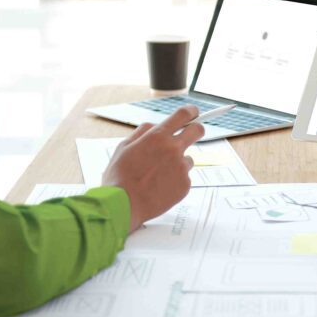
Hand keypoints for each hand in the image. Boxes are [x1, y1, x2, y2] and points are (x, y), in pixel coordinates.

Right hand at [102, 106, 203, 232]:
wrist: (123, 206)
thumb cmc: (119, 178)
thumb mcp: (123, 147)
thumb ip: (142, 133)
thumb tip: (154, 127)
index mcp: (157, 137)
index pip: (183, 115)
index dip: (191, 111)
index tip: (194, 112)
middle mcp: (173, 149)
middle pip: (197, 131)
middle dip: (196, 130)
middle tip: (190, 135)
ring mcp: (181, 167)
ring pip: (188, 159)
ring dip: (178, 163)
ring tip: (158, 175)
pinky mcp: (185, 185)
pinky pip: (184, 177)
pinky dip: (175, 180)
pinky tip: (160, 187)